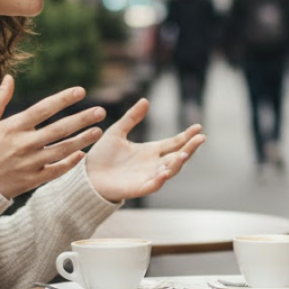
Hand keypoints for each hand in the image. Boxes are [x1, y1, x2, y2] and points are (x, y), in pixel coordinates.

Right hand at [0, 76, 106, 198]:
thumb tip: (9, 77)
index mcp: (13, 128)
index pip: (43, 109)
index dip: (63, 99)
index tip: (81, 91)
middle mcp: (24, 144)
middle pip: (59, 129)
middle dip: (82, 119)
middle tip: (101, 111)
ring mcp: (30, 163)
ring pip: (62, 150)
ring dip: (82, 140)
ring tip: (98, 131)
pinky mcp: (33, 180)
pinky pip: (56, 170)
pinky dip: (70, 163)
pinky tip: (82, 154)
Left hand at [85, 98, 205, 201]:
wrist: (88, 175)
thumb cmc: (102, 155)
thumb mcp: (117, 131)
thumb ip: (132, 118)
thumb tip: (145, 100)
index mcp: (150, 150)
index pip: (174, 142)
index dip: (186, 135)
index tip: (198, 127)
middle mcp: (153, 164)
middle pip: (178, 155)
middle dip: (190, 147)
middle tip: (201, 138)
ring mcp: (148, 176)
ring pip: (170, 170)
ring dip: (178, 163)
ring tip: (185, 153)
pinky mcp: (139, 188)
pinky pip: (154, 184)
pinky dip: (161, 179)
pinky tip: (165, 171)